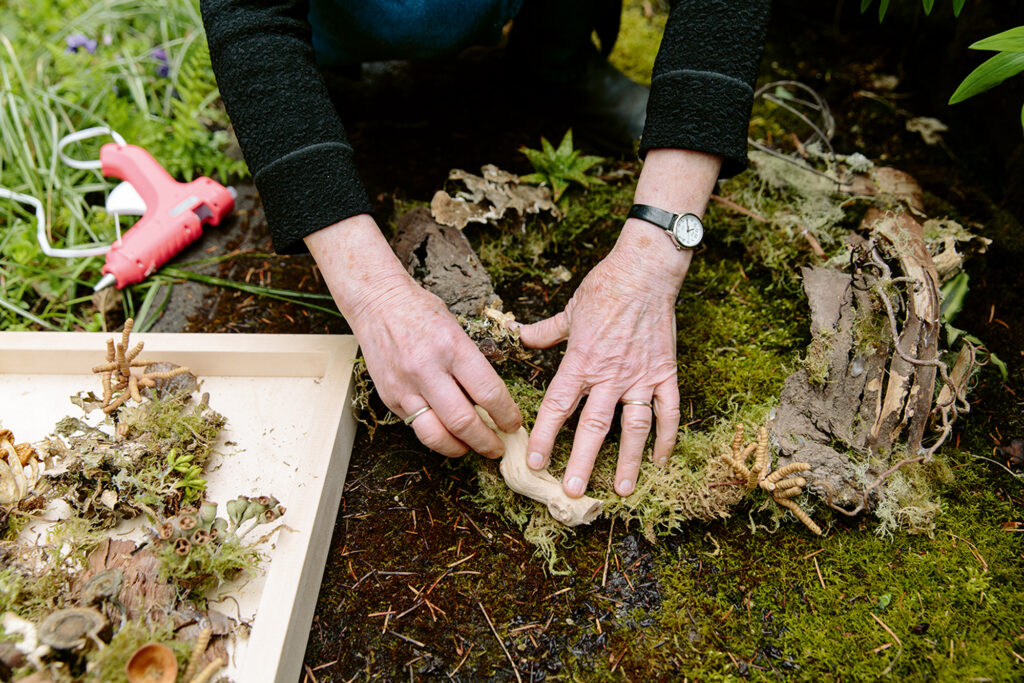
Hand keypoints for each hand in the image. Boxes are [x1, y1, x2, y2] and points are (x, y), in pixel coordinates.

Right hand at [305, 214, 520, 456]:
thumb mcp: (457, 329)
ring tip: (472, 448)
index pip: (488, 392)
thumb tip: (494, 401)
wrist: (377, 303)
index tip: (514, 424)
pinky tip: (448, 435)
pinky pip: (416, 427)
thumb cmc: (422, 312)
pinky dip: (436, 436)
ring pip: (436, 435)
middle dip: (487, 441)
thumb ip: (473, 364)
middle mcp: (427, 370)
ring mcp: (405, 386)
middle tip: (498, 447)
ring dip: (460, 448)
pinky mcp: (389, 397)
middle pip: (463, 422)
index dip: (506, 415)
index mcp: (452, 347)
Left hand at [519, 147, 721, 498]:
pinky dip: (666, 438)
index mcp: (581, 361)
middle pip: (593, 426)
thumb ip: (545, 331)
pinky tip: (661, 462)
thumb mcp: (569, 310)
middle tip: (573, 490)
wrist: (646, 271)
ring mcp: (641, 377)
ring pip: (633, 427)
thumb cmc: (605, 288)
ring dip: (628, 460)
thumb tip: (520, 335)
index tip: (534, 461)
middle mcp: (610, 375)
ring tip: (621, 489)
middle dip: (582, 461)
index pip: (558, 406)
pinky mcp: (665, 373)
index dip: (544, 436)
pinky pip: (668, 412)